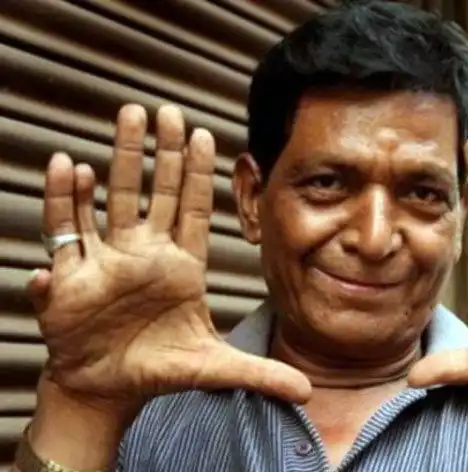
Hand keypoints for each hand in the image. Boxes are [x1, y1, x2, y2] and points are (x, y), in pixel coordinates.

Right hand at [29, 104, 310, 411]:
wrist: (109, 388)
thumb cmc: (159, 369)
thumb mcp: (214, 368)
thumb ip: (260, 374)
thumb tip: (309, 392)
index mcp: (181, 266)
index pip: (193, 209)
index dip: (199, 174)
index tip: (205, 134)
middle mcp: (146, 254)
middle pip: (156, 191)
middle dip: (161, 152)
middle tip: (166, 110)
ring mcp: (109, 260)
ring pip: (113, 199)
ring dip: (117, 160)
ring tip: (125, 118)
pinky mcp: (72, 277)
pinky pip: (66, 230)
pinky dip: (65, 201)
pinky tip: (69, 167)